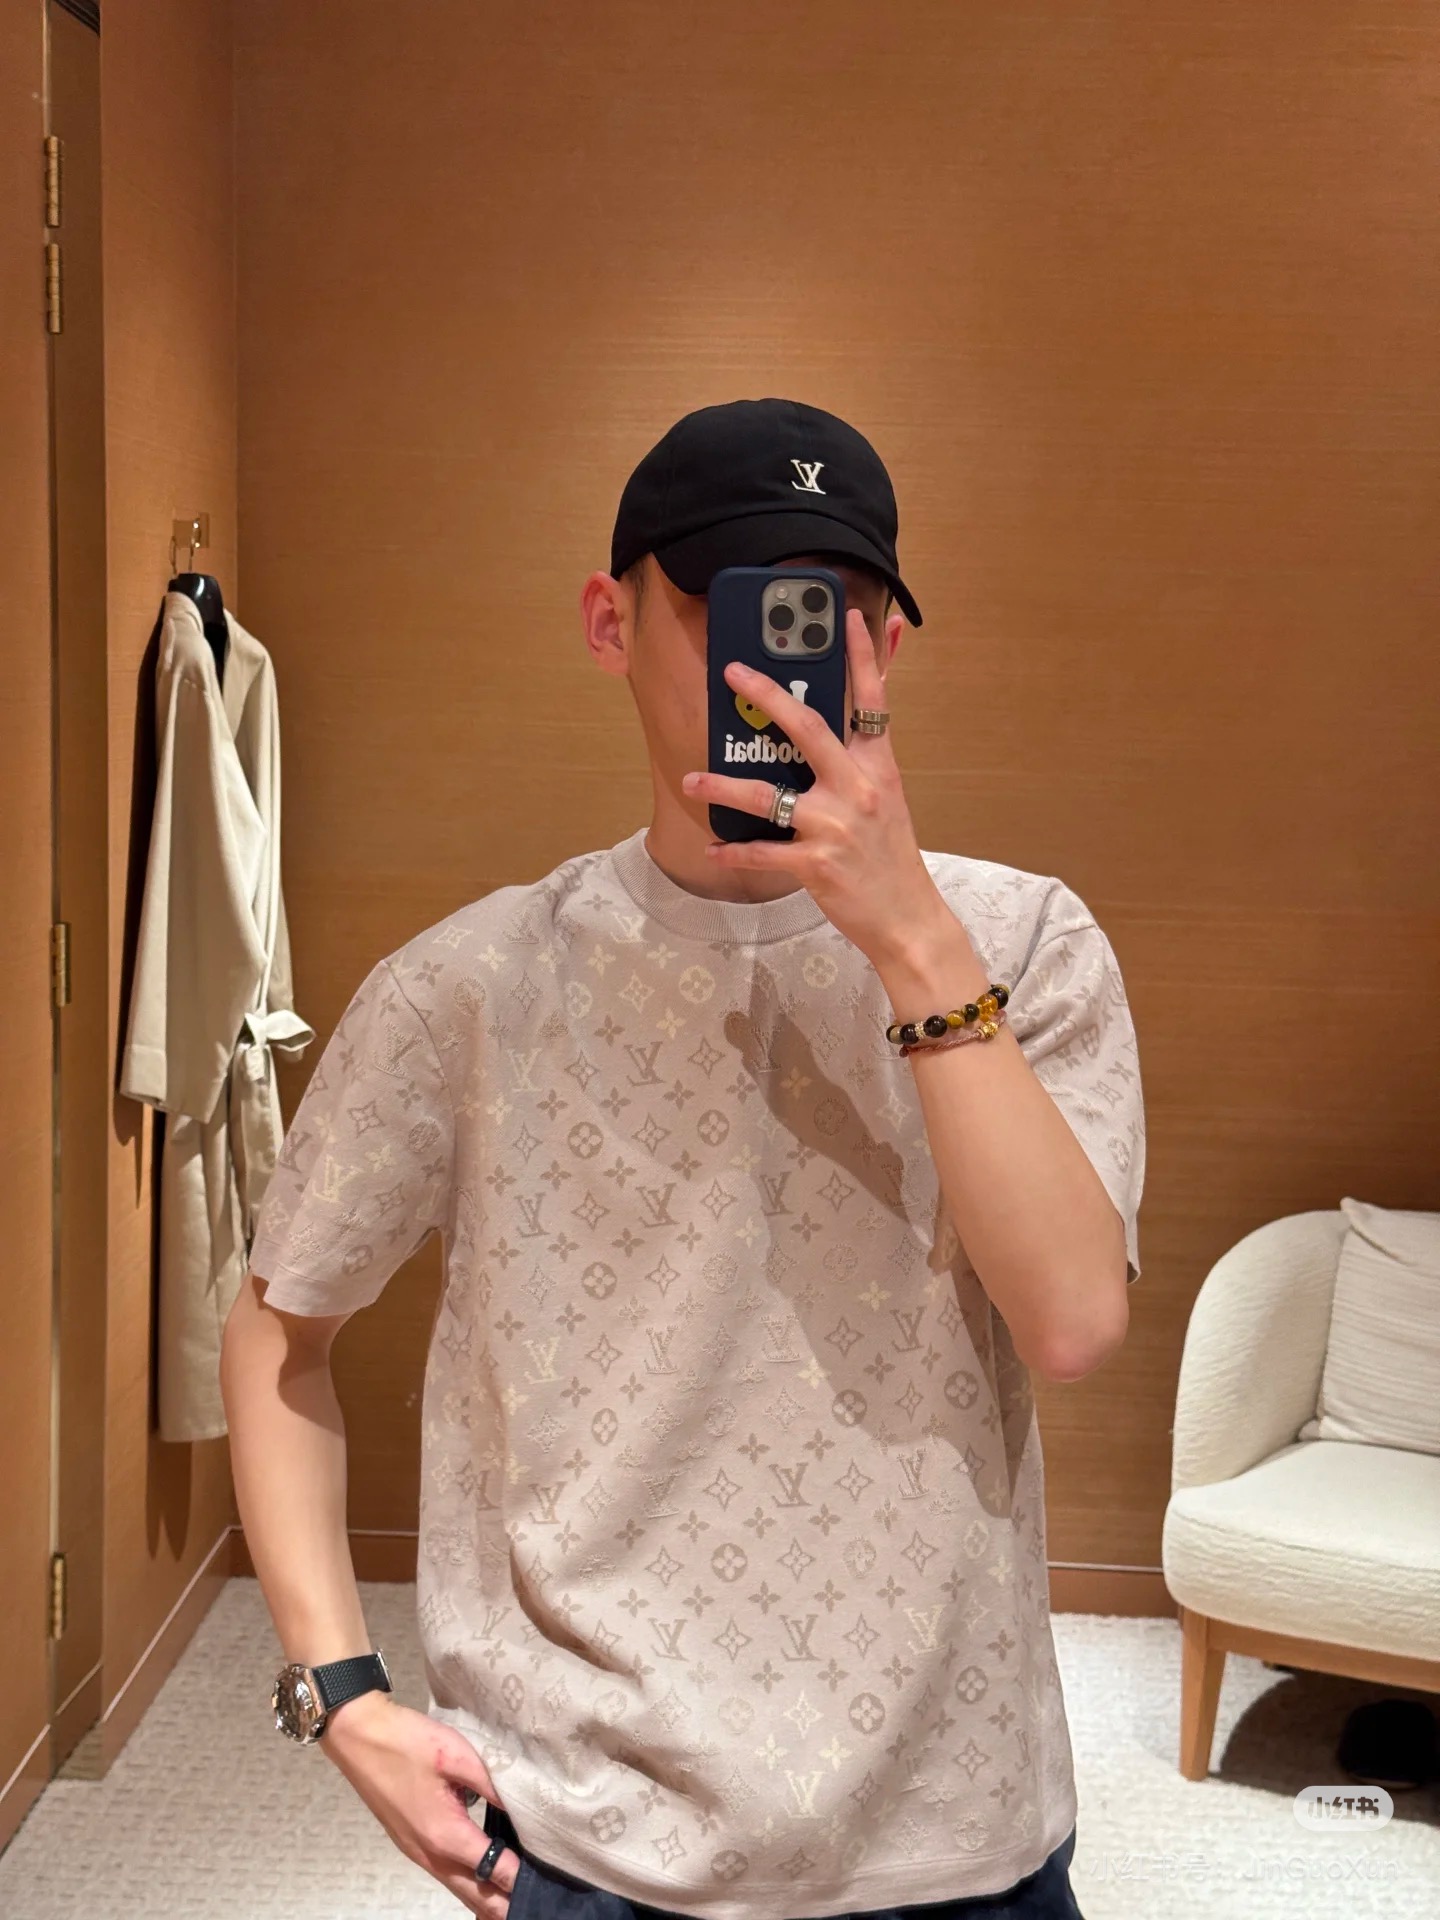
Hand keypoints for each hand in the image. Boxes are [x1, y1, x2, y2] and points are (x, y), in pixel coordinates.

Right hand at [322, 1691, 521, 1914]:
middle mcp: (430, 1854)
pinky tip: (483, 1875)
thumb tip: (526, 1806)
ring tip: (517, 1896)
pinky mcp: (409, 1844)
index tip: (551, 1878)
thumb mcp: (457, 1755)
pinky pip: (445, 1876)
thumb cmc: (407, 1742)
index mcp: (445, 1835)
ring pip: (458, 1890)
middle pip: (476, 1896)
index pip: (495, 1872)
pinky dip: (468, 1884)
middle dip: (506, 1903)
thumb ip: (493, 1784)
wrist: (357, 1736)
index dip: (522, 1880)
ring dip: (487, 1898)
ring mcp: (416, 1853)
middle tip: (538, 1899)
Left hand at [681, 606, 950, 968]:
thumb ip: (862, 765)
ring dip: (724, 787)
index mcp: (878, 768)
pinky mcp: (816, 864)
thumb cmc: (891, 859)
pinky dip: (733, 852)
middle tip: (733, 672)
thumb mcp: (887, 802)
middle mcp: (858, 788)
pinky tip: (713, 849)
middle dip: (767, 695)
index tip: (845, 617)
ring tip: (691, 781)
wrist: (908, 917)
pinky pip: (762, 852)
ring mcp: (836, 826)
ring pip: (768, 795)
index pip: (871, 701)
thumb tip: (836, 738)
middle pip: (808, 727)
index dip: (861, 656)